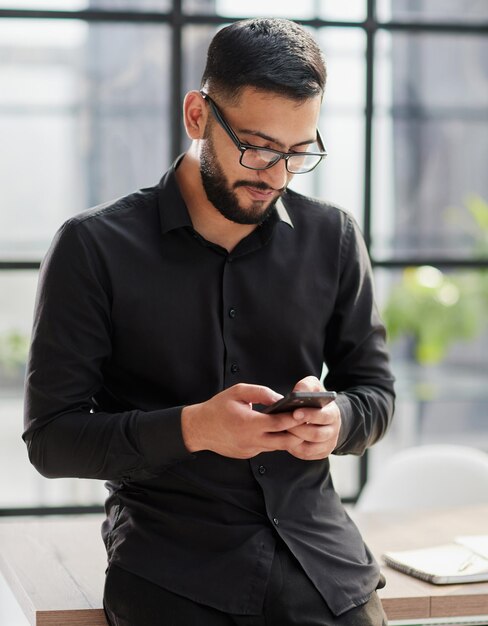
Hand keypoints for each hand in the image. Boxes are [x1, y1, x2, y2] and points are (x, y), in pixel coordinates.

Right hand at [181, 383, 311, 458]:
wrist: (199, 429)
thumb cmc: (218, 407)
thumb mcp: (238, 392)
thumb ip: (260, 393)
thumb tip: (280, 398)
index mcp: (249, 423)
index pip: (279, 423)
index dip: (294, 418)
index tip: (305, 412)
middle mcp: (252, 440)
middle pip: (285, 441)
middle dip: (298, 432)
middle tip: (307, 422)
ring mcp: (250, 450)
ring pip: (277, 446)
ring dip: (287, 437)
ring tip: (296, 425)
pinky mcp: (248, 454)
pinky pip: (266, 447)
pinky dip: (274, 440)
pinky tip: (277, 430)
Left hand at [284, 376, 340, 460]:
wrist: (325, 416)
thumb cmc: (316, 400)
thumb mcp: (314, 387)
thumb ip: (306, 386)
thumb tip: (296, 392)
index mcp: (333, 413)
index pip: (324, 416)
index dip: (309, 415)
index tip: (294, 412)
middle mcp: (333, 431)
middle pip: (316, 434)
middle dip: (298, 429)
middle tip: (282, 424)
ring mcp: (327, 444)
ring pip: (310, 447)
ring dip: (294, 440)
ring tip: (280, 432)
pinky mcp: (320, 453)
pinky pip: (306, 454)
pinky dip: (294, 449)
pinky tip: (284, 440)